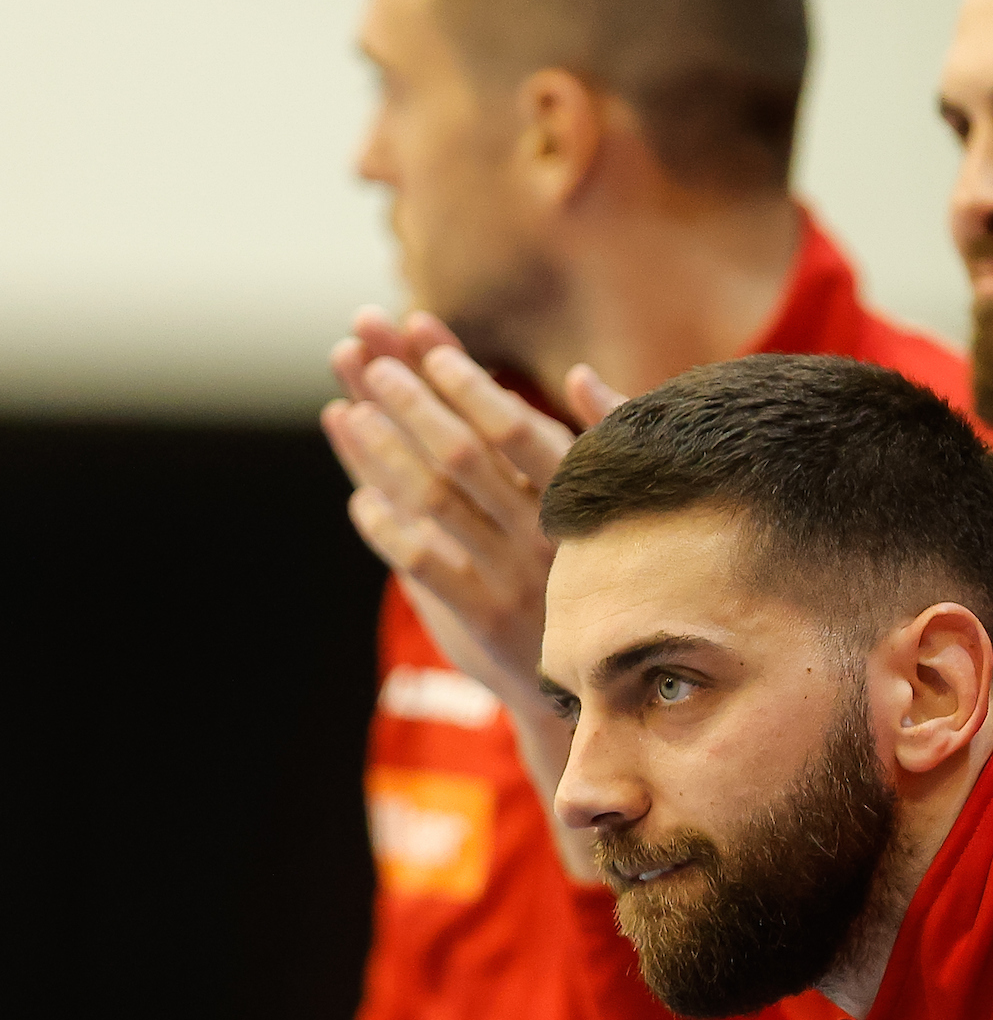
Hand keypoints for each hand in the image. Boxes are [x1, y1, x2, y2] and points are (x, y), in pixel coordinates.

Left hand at [321, 310, 573, 712]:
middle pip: (466, 453)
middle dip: (412, 398)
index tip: (423, 332)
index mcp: (582, 496)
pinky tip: (360, 499)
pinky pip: (423, 565)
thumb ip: (596, 439)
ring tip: (349, 408)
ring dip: (385, 450)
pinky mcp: (483, 618)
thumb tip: (582, 374)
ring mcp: (514, 576)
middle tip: (370, 356)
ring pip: (436, 502)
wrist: (599, 686)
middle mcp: (548, 532)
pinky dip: (386, 527)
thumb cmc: (600, 575)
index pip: (517, 425)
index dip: (466, 378)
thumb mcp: (615, 505)